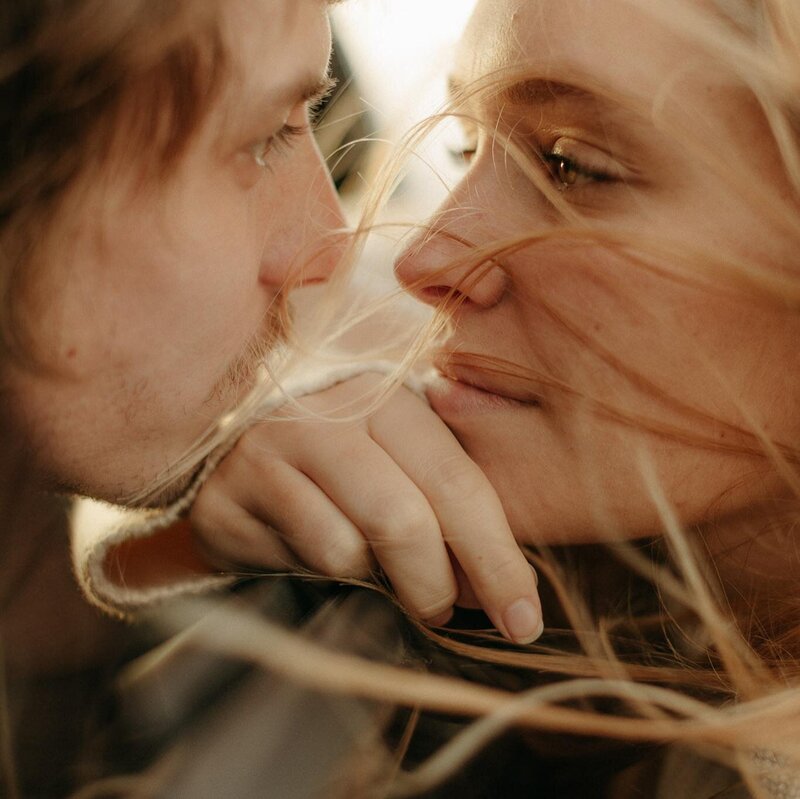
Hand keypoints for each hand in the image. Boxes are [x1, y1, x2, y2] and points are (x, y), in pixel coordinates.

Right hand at [190, 373, 542, 643]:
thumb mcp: (396, 443)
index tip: (522, 616)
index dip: (496, 557)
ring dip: (375, 581)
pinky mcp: (225, 503)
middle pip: (402, 521)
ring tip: (372, 565)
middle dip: (437, 586)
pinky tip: (317, 549)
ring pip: (346, 553)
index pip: (454, 481)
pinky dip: (320, 574)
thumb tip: (494, 583)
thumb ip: (447, 494)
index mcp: (383, 395)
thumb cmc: (339, 442)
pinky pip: (294, 565)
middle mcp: (322, 420)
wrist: (230, 414)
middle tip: (446, 612)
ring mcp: (265, 458)